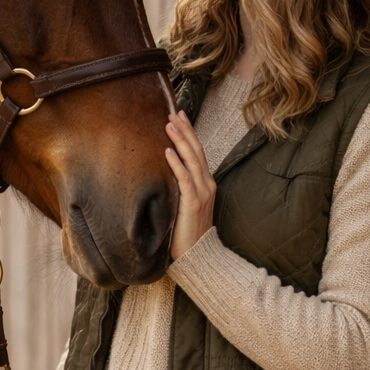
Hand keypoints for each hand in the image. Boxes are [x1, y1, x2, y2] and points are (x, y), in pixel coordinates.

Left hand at [165, 109, 216, 259]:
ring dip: (180, 140)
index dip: (189, 133)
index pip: (197, 152)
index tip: (178, 116)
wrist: (199, 256)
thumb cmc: (187, 233)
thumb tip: (163, 172)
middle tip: (173, 112)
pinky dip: (177, 163)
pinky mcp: (193, 203)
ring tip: (169, 124)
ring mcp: (202, 193)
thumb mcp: (184, 205)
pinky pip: (184, 178)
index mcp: (205, 183)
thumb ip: (179, 188)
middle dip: (185, 129)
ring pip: (192, 159)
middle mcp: (206, 184)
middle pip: (196, 150)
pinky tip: (168, 151)